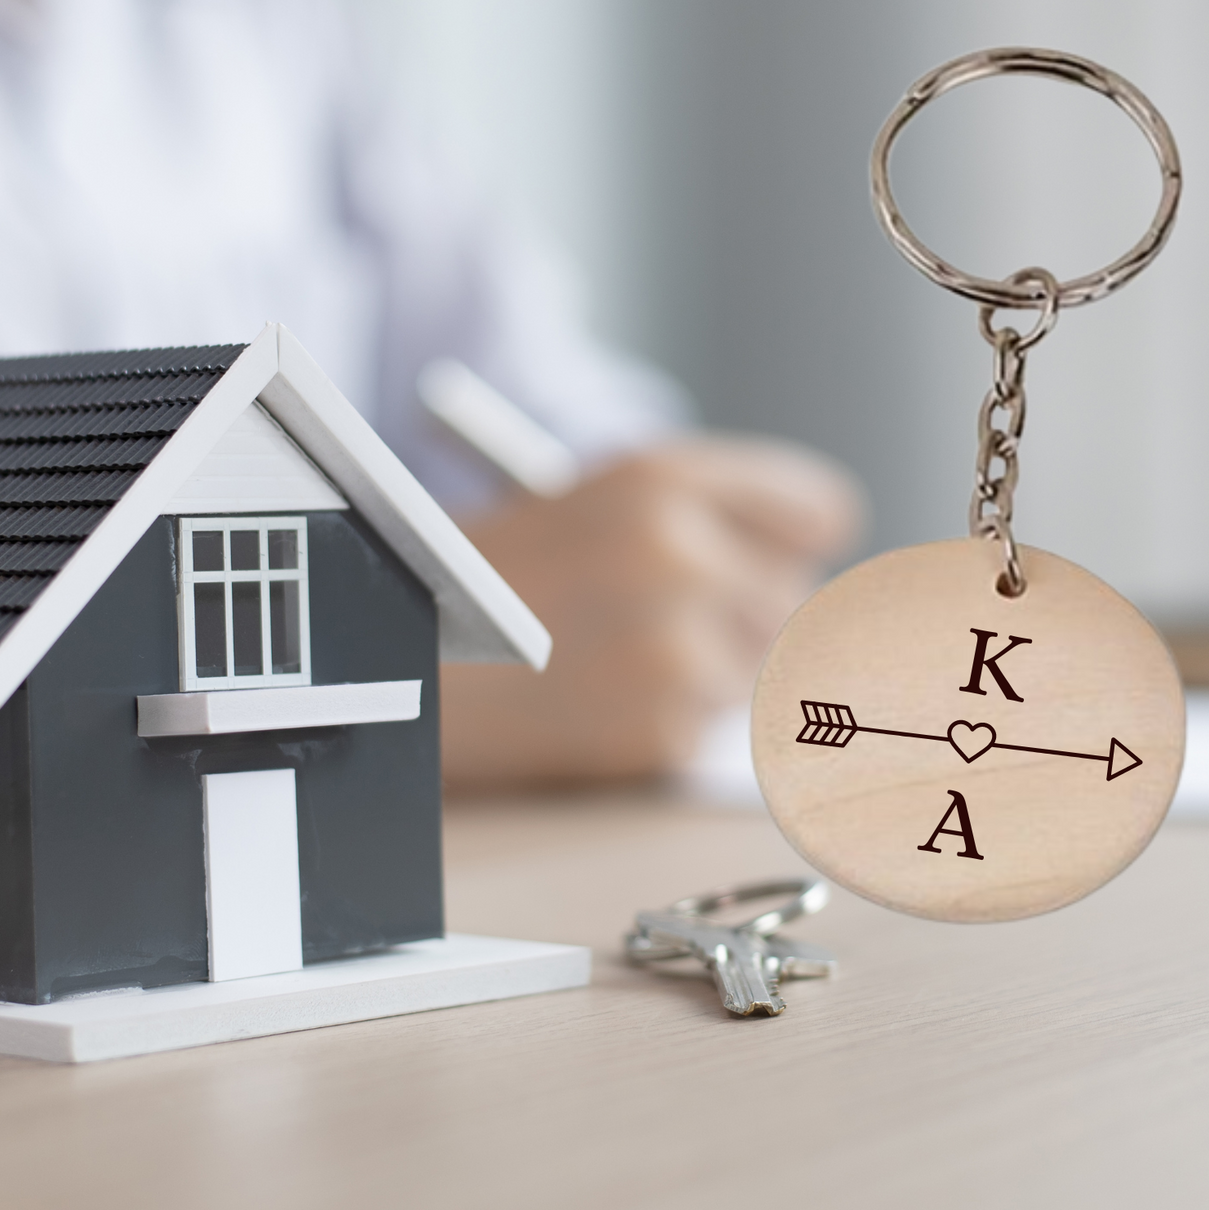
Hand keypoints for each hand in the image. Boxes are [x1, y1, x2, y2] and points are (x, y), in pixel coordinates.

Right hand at [441, 434, 863, 787]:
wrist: (389, 666)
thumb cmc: (490, 576)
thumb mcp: (596, 501)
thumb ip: (710, 518)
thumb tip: (816, 567)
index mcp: (663, 479)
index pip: (819, 511)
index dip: (797, 539)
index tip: (780, 558)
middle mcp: (680, 556)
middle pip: (798, 596)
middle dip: (747, 613)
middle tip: (670, 620)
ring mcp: (673, 648)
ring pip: (767, 665)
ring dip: (719, 671)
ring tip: (624, 658)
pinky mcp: (658, 731)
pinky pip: (716, 723)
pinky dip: (674, 722)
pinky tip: (604, 700)